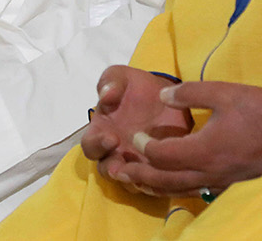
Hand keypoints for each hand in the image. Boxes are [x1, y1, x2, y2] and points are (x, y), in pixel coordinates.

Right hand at [82, 66, 192, 191]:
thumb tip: (106, 95)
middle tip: (121, 163)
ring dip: (133, 179)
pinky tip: (163, 173)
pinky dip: (156, 181)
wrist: (171, 97)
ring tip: (141, 174)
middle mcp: (115, 152)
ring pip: (129, 181)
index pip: (90, 146)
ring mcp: (136, 164)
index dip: (97, 145)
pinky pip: (153, 183)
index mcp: (102, 131)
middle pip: (105, 170)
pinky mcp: (157, 170)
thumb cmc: (139, 88)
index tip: (111, 138)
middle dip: (112, 168)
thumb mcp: (123, 78)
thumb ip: (110, 82)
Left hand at [108, 82, 261, 197]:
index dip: (143, 146)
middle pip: (166, 180)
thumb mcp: (222, 92)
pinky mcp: (230, 184)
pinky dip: (178, 188)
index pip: (162, 155)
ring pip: (180, 190)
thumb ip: (188, 93)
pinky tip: (173, 182)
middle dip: (141, 175)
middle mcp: (209, 172)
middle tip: (120, 171)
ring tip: (137, 182)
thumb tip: (162, 95)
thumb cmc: (258, 108)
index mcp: (203, 150)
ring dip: (156, 187)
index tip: (133, 136)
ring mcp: (220, 182)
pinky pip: (197, 191)